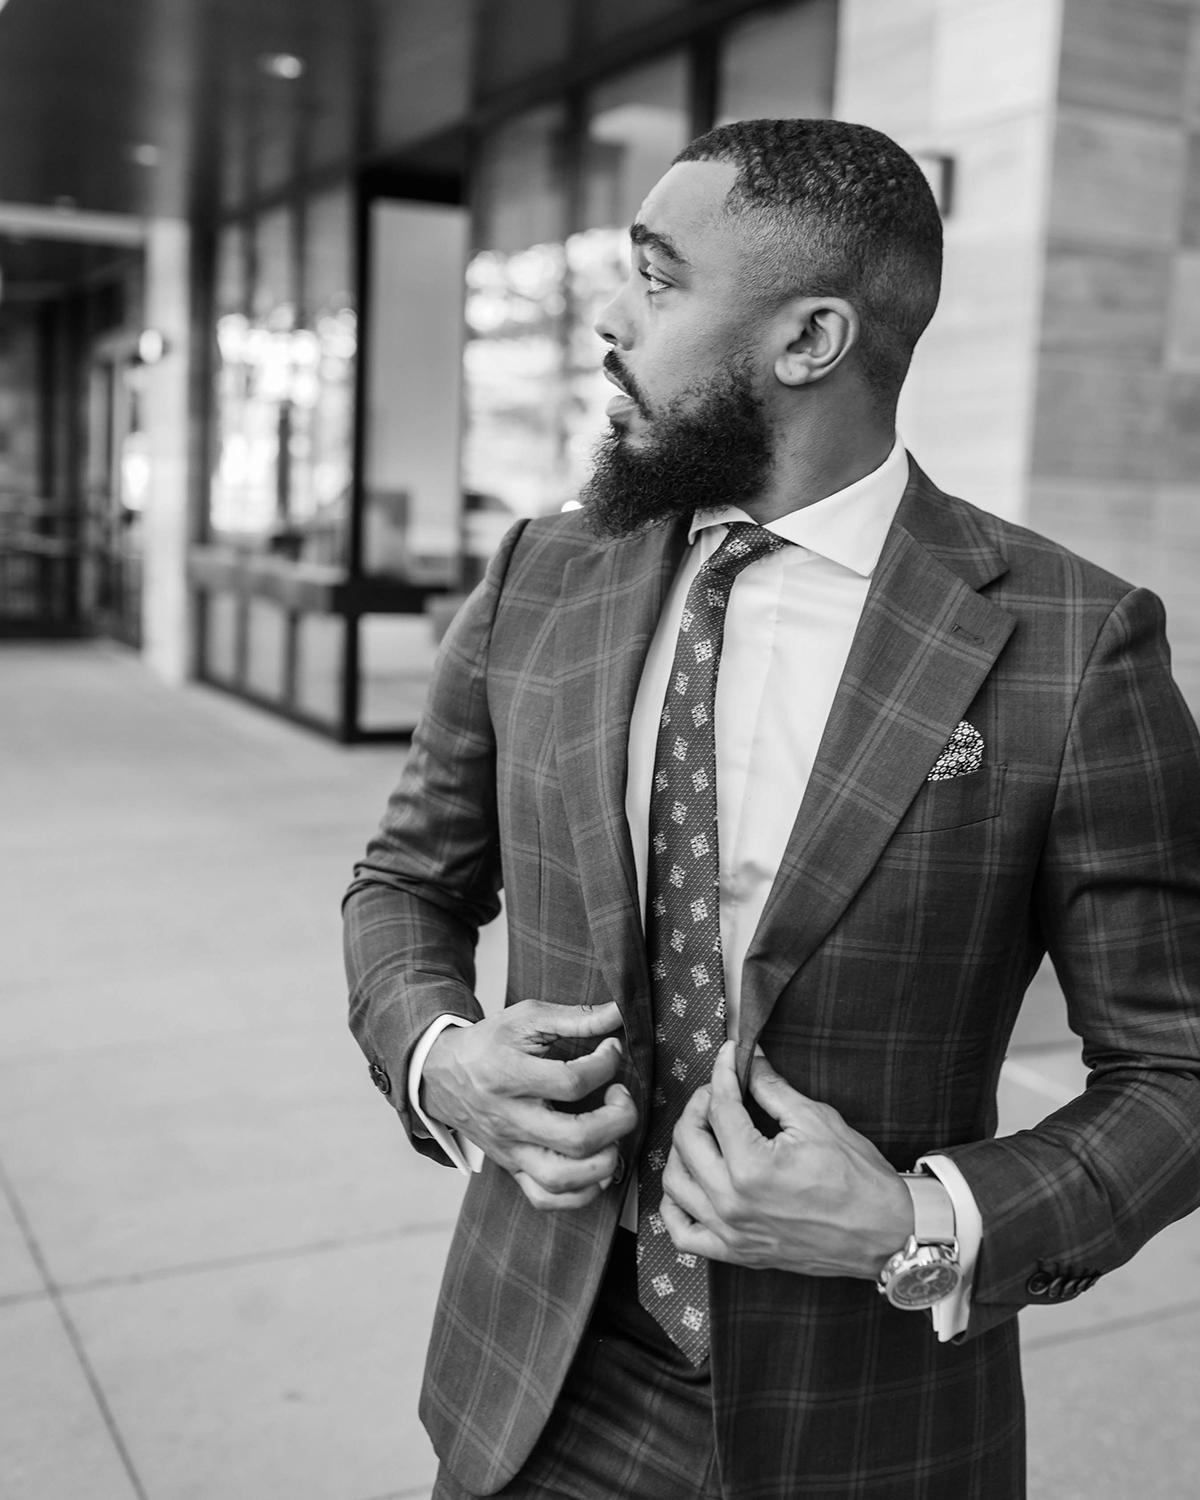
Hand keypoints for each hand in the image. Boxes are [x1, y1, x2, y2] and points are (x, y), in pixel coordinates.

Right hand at [422, 999, 637, 1210]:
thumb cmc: (489, 1044)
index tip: (611, 1050)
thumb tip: (619, 1012)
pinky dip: (582, 1193)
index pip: (571, 1082)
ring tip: (612, 1134)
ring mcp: (510, 1150)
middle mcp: (509, 1119)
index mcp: (509, 1075)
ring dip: (605, 1161)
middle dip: (618, 1119)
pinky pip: (546, 1199)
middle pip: (575, 1138)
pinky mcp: (511, 1169)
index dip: (606, 1064)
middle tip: (620, 1096)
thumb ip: (574, 1017)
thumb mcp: (525, 1018)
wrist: (441, 1076)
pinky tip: (597, 1165)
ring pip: (562, 1179)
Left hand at [659, 1041, 911, 1277]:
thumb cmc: (859, 1180)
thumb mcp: (817, 1120)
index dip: (724, 1071)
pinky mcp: (736, 1252)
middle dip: (699, 1104)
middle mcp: (732, 1202)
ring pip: (675, 1182)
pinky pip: (682, 1234)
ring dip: (682, 1149)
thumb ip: (773, 1088)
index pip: (720, 1105)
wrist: (887, 1234)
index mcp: (751, 1167)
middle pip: (687, 1139)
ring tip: (705, 1131)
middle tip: (719, 1091)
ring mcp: (730, 1232)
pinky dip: (674, 1208)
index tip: (730, 1055)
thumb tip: (751, 1059)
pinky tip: (691, 1183)